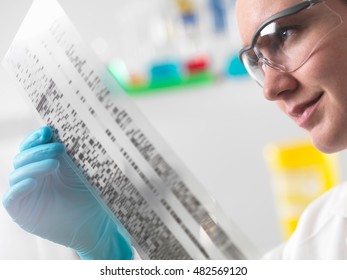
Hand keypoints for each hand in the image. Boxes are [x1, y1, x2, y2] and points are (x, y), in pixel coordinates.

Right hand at [3, 126, 132, 259]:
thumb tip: (53, 128)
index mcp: (43, 165)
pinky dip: (19, 188)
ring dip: (34, 166)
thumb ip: (64, 151)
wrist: (96, 221)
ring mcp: (25, 194)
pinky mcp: (21, 212)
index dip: (35, 138)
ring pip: (17, 174)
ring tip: (54, 164)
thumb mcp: (77, 168)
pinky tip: (33, 183)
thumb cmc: (90, 193)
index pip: (31, 148)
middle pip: (22, 158)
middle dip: (38, 151)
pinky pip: (11, 197)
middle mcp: (32, 178)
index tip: (47, 131)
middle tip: (58, 148)